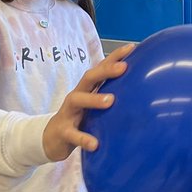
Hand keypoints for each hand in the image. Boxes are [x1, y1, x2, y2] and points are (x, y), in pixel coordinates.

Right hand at [42, 44, 134, 161]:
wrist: (50, 139)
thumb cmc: (78, 119)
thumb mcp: (92, 107)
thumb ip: (109, 98)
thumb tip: (140, 95)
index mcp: (86, 89)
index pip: (100, 68)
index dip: (114, 57)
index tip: (132, 48)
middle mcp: (76, 96)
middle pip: (88, 78)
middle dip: (105, 71)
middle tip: (123, 68)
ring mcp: (68, 112)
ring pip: (78, 100)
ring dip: (94, 99)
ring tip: (110, 100)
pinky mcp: (63, 131)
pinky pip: (73, 134)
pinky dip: (84, 138)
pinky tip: (94, 144)